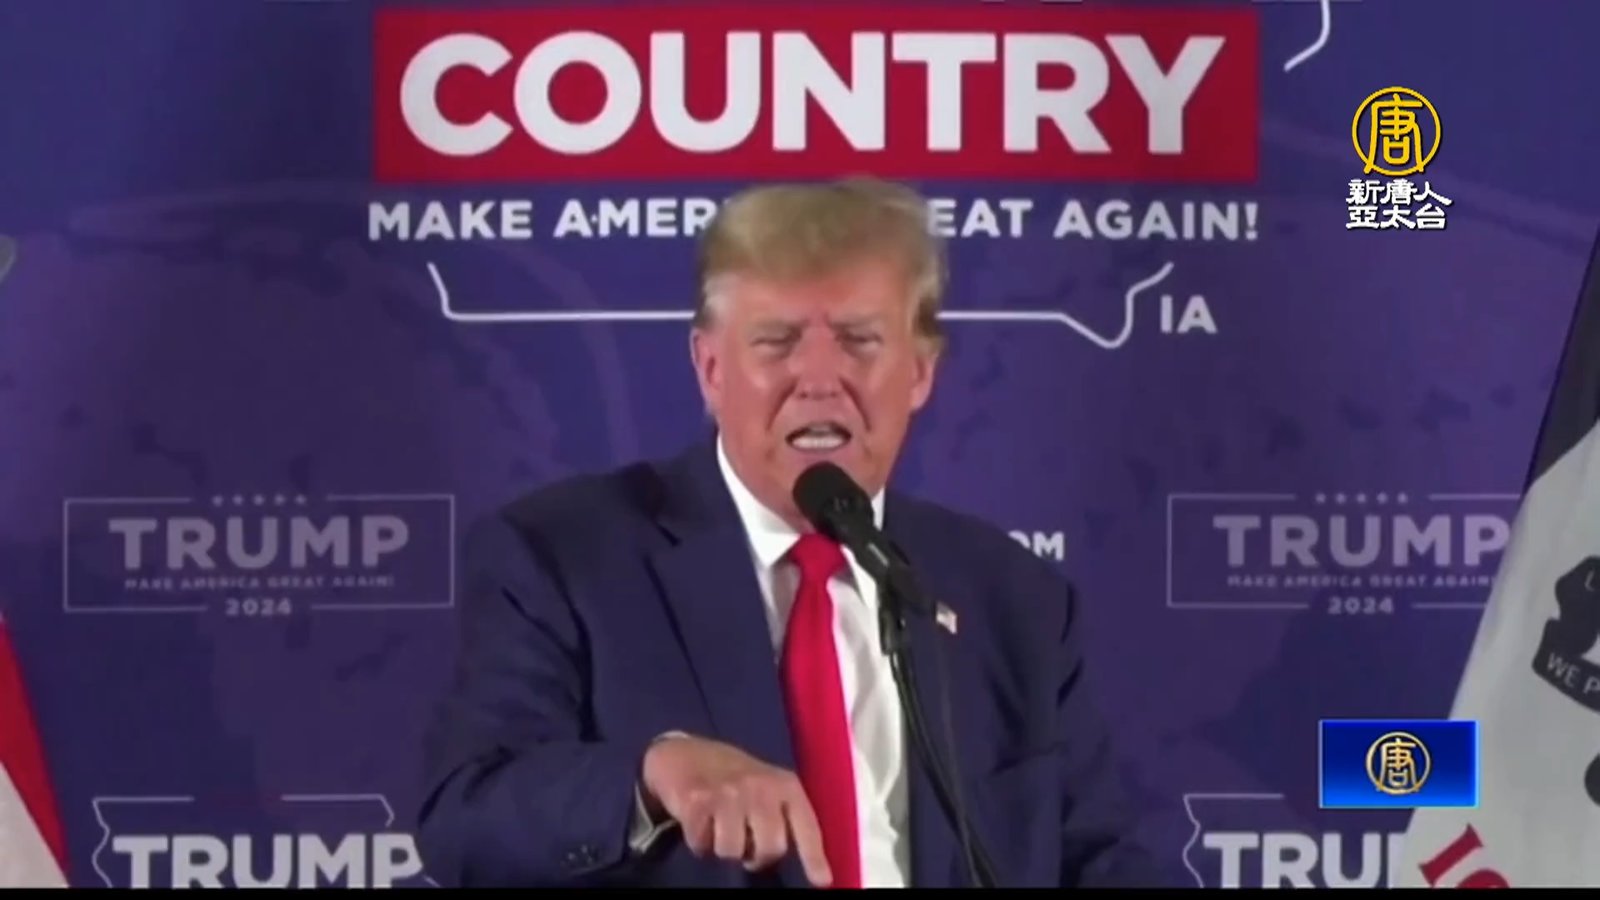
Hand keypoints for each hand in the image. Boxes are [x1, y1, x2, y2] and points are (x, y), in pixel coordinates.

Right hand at [640, 733, 831, 886]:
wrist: (686, 754)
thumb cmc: (736, 779)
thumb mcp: (769, 788)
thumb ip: (784, 818)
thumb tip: (800, 864)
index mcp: (785, 785)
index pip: (806, 826)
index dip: (814, 857)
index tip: (822, 882)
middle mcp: (760, 786)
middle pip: (770, 847)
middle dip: (758, 857)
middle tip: (747, 846)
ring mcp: (728, 792)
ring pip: (732, 851)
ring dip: (724, 849)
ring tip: (721, 831)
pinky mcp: (697, 800)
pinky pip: (701, 844)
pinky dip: (699, 842)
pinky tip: (701, 824)